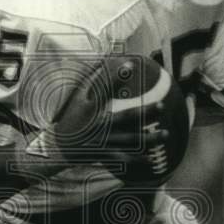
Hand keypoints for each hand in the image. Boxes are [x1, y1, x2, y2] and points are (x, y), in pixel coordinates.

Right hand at [29, 57, 169, 173]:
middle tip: (161, 106)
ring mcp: (102, 141)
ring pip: (129, 140)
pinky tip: (152, 158)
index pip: (103, 89)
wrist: (57, 147)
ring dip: (149, 138)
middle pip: (125, 117)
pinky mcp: (103, 154)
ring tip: (166, 134)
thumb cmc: (70, 119)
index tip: (130, 65)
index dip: (116, 77)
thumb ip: (92, 84)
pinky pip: (123, 158)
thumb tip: (105, 64)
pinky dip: (138, 160)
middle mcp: (98, 124)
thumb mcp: (76, 99)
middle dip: (144, 112)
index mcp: (90, 108)